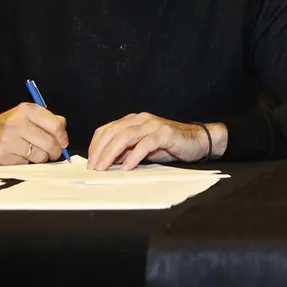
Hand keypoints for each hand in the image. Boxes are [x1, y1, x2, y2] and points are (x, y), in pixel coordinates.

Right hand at [0, 103, 68, 164]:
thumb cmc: (7, 125)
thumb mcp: (25, 115)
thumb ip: (47, 119)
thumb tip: (64, 130)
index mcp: (26, 110)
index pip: (55, 125)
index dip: (63, 137)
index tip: (63, 143)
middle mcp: (17, 124)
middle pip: (50, 143)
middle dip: (55, 151)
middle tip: (52, 153)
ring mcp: (8, 141)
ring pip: (40, 157)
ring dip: (40, 158)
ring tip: (32, 153)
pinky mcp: (2, 157)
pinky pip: (26, 165)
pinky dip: (26, 163)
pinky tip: (19, 156)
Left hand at [86, 112, 219, 170]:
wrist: (197, 141)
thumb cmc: (170, 146)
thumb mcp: (143, 149)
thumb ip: (126, 152)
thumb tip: (107, 162)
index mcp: (133, 120)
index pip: (107, 129)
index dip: (95, 145)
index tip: (90, 161)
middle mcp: (141, 119)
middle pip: (113, 132)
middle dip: (100, 150)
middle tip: (94, 167)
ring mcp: (153, 124)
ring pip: (125, 136)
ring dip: (111, 153)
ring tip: (104, 168)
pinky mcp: (164, 133)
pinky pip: (144, 144)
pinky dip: (133, 156)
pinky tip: (127, 167)